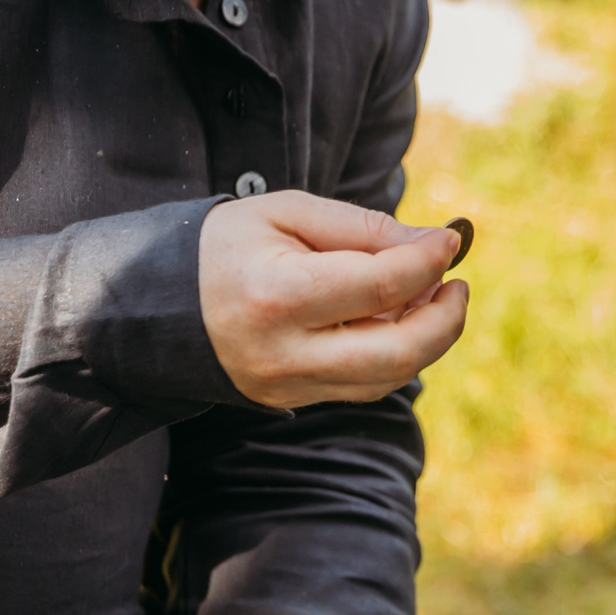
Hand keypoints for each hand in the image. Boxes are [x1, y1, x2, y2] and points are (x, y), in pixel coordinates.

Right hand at [200, 192, 468, 409]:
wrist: (158, 303)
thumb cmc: (225, 245)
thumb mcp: (286, 213)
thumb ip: (362, 228)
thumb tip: (432, 245)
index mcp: (279, 297)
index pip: (382, 287)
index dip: (429, 261)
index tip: (453, 237)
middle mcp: (285, 354)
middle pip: (398, 353)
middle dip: (446, 320)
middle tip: (457, 285)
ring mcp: (288, 387)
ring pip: (387, 378)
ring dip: (426, 339)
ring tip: (427, 295)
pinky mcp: (292, 401)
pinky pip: (363, 385)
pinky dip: (393, 353)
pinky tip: (394, 319)